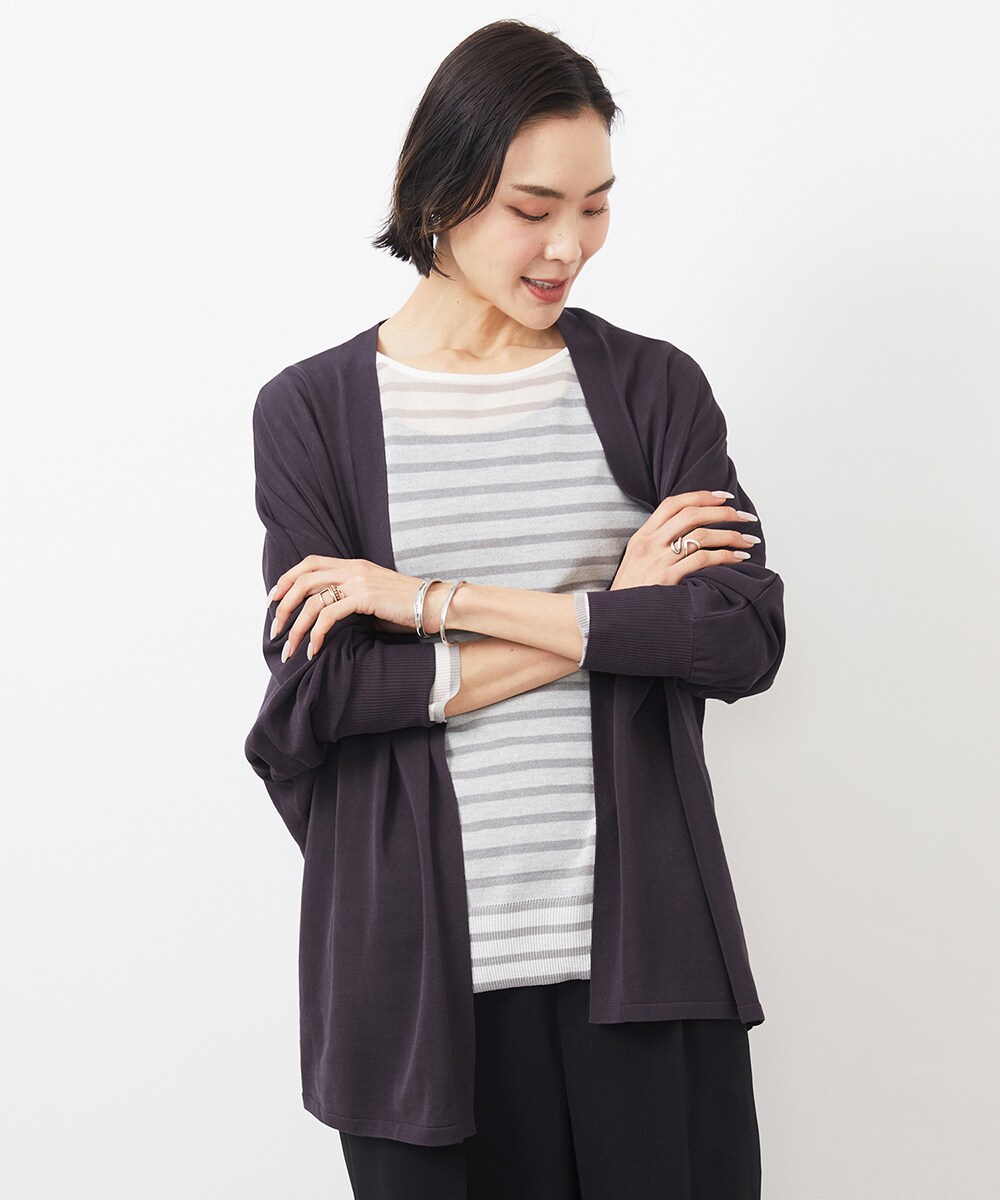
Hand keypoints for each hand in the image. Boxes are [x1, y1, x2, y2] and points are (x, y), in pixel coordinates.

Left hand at [267, 555, 428, 661]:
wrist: (435, 604)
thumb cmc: (407, 608)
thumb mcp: (374, 599)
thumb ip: (351, 601)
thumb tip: (328, 619)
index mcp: (354, 565)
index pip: (310, 563)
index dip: (287, 579)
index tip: (274, 600)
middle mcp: (353, 568)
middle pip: (303, 580)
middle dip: (283, 606)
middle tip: (276, 630)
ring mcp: (359, 580)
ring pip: (312, 600)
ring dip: (296, 626)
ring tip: (291, 649)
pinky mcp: (365, 596)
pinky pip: (328, 615)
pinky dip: (316, 634)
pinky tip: (314, 649)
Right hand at [611, 490, 759, 589]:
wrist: (613, 619)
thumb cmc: (630, 595)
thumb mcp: (637, 562)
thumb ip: (658, 546)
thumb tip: (691, 535)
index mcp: (641, 536)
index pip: (673, 504)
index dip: (701, 496)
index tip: (724, 497)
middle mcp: (649, 544)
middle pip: (691, 515)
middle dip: (724, 513)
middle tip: (745, 517)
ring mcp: (657, 560)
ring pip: (701, 536)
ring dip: (731, 535)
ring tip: (748, 541)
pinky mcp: (666, 579)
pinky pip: (702, 560)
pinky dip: (725, 556)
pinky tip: (738, 559)